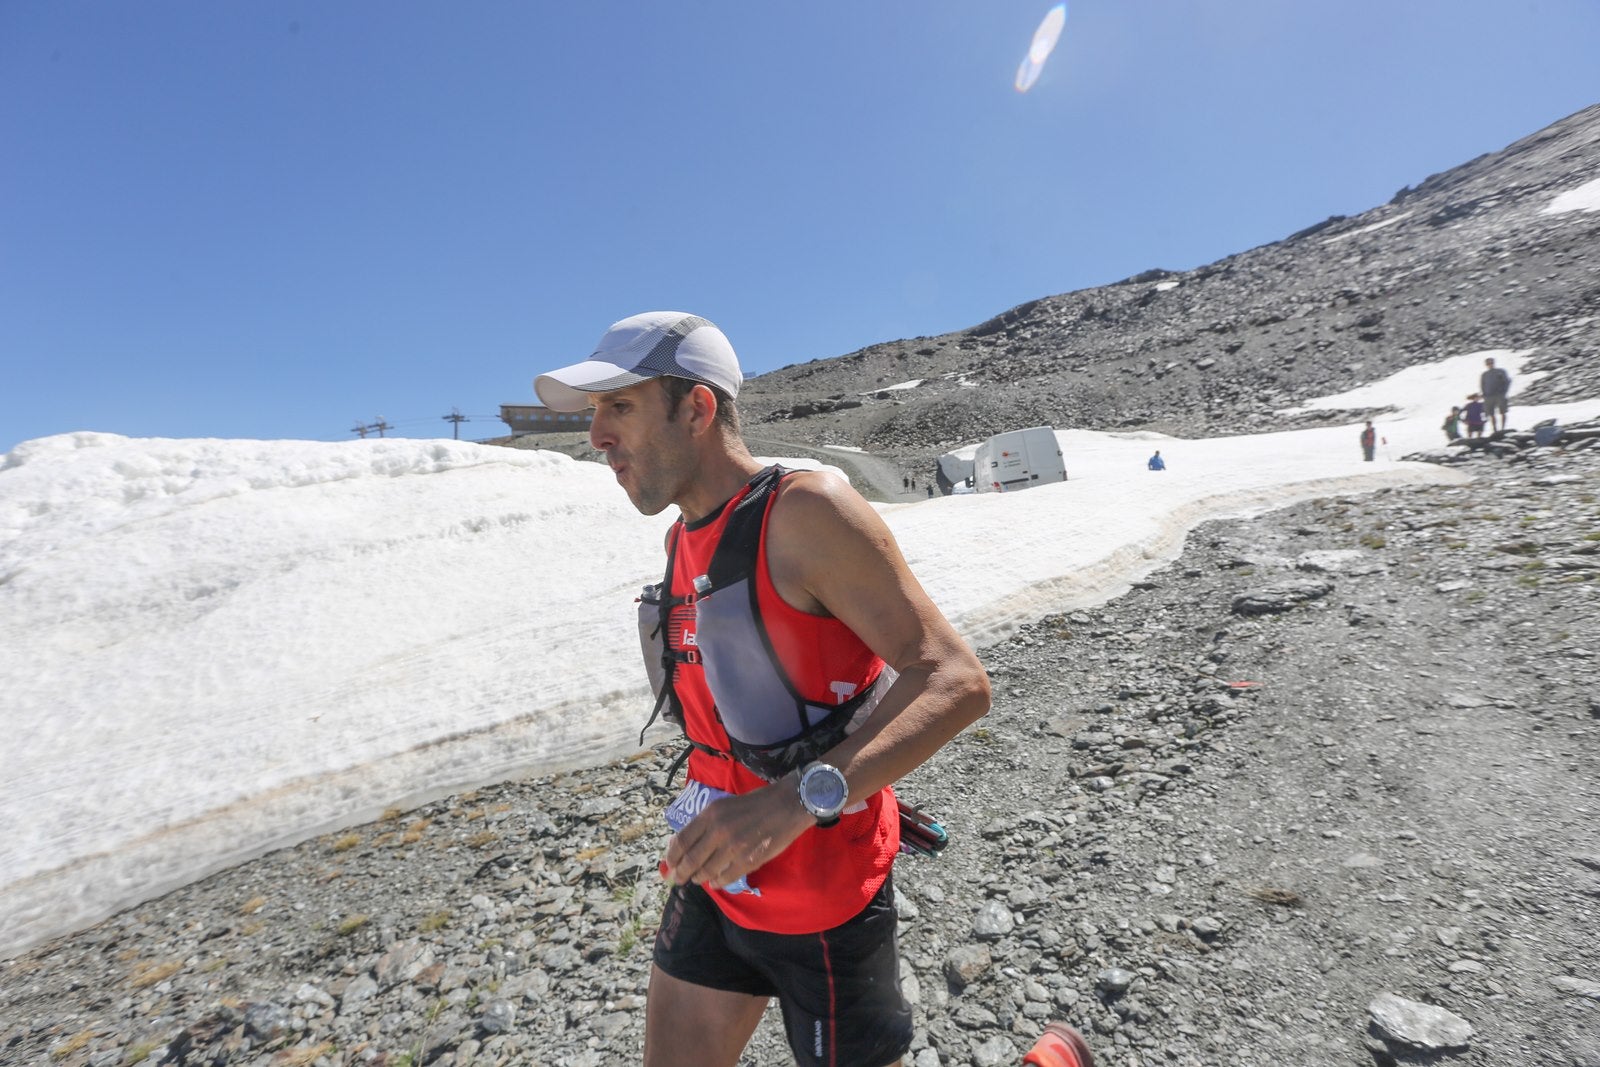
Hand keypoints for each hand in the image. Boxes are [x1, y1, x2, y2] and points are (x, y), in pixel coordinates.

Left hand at [663, 777, 813, 887]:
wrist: (787, 805)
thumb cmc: (755, 803)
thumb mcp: (724, 805)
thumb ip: (706, 823)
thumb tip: (686, 843)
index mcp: (710, 815)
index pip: (681, 841)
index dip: (671, 857)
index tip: (669, 865)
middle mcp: (718, 831)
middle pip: (690, 860)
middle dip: (681, 873)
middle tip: (679, 879)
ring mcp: (733, 848)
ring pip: (706, 871)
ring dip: (699, 877)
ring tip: (698, 879)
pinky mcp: (748, 861)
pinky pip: (725, 877)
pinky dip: (717, 882)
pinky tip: (715, 881)